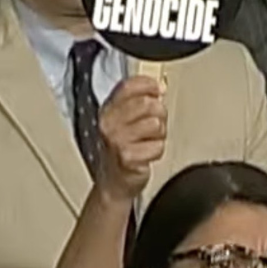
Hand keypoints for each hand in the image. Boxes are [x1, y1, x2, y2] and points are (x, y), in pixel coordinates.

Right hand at [95, 76, 166, 203]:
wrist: (113, 182)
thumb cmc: (122, 150)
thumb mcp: (123, 120)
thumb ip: (138, 100)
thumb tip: (160, 87)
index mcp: (107, 110)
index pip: (129, 86)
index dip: (149, 85)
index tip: (159, 90)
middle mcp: (109, 123)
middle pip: (147, 103)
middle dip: (159, 114)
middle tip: (154, 125)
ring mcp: (117, 140)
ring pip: (156, 124)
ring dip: (159, 135)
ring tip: (148, 141)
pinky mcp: (127, 157)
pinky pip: (158, 146)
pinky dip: (157, 152)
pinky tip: (146, 155)